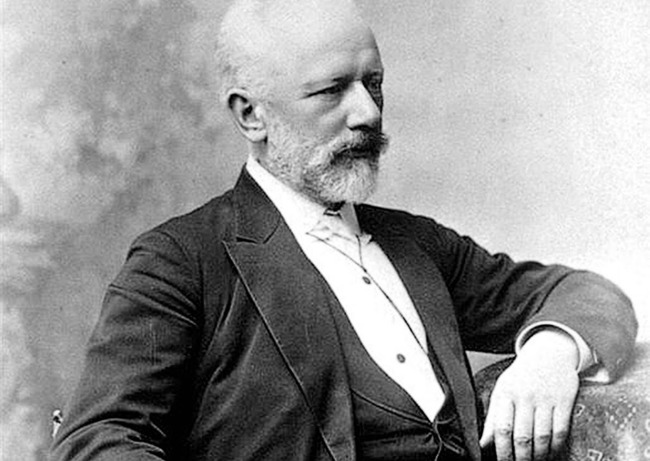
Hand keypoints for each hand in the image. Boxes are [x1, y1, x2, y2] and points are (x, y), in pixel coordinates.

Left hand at [479, 329, 579, 459]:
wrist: (548, 353)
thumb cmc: (522, 376)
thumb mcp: (502, 391)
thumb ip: (493, 417)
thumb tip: (482, 443)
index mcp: (506, 393)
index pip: (501, 428)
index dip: (502, 451)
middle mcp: (525, 396)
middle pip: (522, 437)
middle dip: (521, 458)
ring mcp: (545, 398)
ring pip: (542, 437)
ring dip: (539, 456)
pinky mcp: (564, 401)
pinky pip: (560, 431)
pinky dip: (556, 448)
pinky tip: (551, 454)